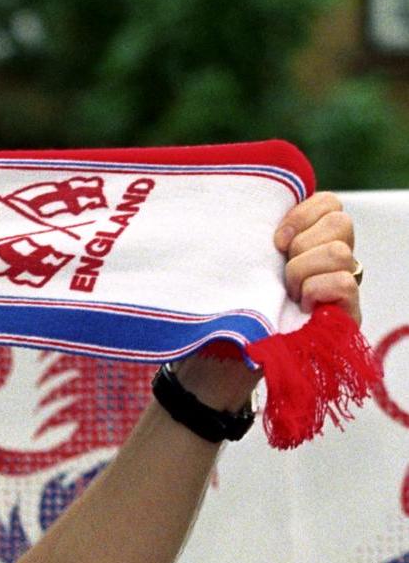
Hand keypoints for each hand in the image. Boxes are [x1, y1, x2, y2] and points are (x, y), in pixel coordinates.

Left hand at [180, 192, 360, 409]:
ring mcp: (340, 288)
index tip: (274, 240)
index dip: (302, 214)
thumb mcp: (233, 264)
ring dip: (302, 271)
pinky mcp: (343, 316)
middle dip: (303, 243)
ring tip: (286, 293)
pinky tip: (300, 304)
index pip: (329, 204)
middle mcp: (330, 261)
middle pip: (340, 222)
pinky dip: (317, 289)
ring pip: (341, 252)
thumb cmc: (222, 309)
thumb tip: (236, 202)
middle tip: (279, 269)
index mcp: (308, 243)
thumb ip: (249, 235)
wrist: (217, 360)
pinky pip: (345, 284)